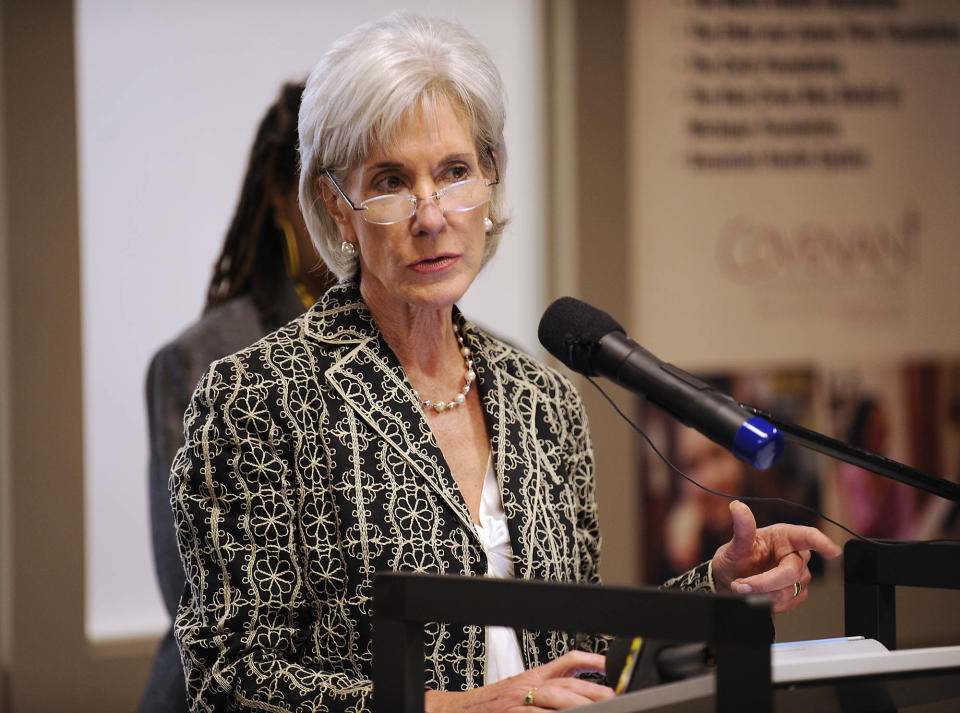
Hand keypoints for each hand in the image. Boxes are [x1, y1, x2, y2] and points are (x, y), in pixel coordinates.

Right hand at [425, 651, 613, 711]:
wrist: (455, 712)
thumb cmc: (490, 706)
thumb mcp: (520, 688)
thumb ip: (548, 687)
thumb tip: (580, 691)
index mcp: (532, 678)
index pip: (567, 661)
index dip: (591, 662)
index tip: (612, 668)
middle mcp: (527, 688)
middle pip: (567, 684)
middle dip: (594, 692)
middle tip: (616, 698)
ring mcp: (519, 704)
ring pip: (555, 701)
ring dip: (580, 706)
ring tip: (601, 709)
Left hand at [711, 500, 841, 612]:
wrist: (730, 579)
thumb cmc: (736, 558)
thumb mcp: (735, 543)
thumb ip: (741, 528)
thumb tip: (737, 506)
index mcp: (784, 536)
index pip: (808, 536)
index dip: (822, 543)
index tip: (832, 552)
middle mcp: (795, 554)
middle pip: (792, 572)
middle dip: (765, 582)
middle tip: (742, 585)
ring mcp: (798, 575)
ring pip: (789, 590)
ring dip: (764, 593)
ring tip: (745, 587)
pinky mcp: (797, 592)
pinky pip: (789, 602)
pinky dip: (770, 602)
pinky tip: (759, 595)